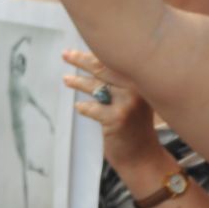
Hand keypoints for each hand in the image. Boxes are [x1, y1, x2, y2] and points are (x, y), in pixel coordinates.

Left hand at [62, 47, 163, 174]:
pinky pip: (92, 108)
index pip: (113, 61)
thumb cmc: (135, 127)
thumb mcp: (133, 100)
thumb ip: (119, 83)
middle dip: (81, 60)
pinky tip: (79, 108)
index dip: (93, 54)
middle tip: (65, 55)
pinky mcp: (116, 118)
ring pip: (95, 86)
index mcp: (140, 81)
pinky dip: (84, 108)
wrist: (143, 157)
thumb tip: (93, 64)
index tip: (76, 50)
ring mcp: (126, 103)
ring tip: (66, 80)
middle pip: (102, 69)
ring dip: (78, 82)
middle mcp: (136, 88)